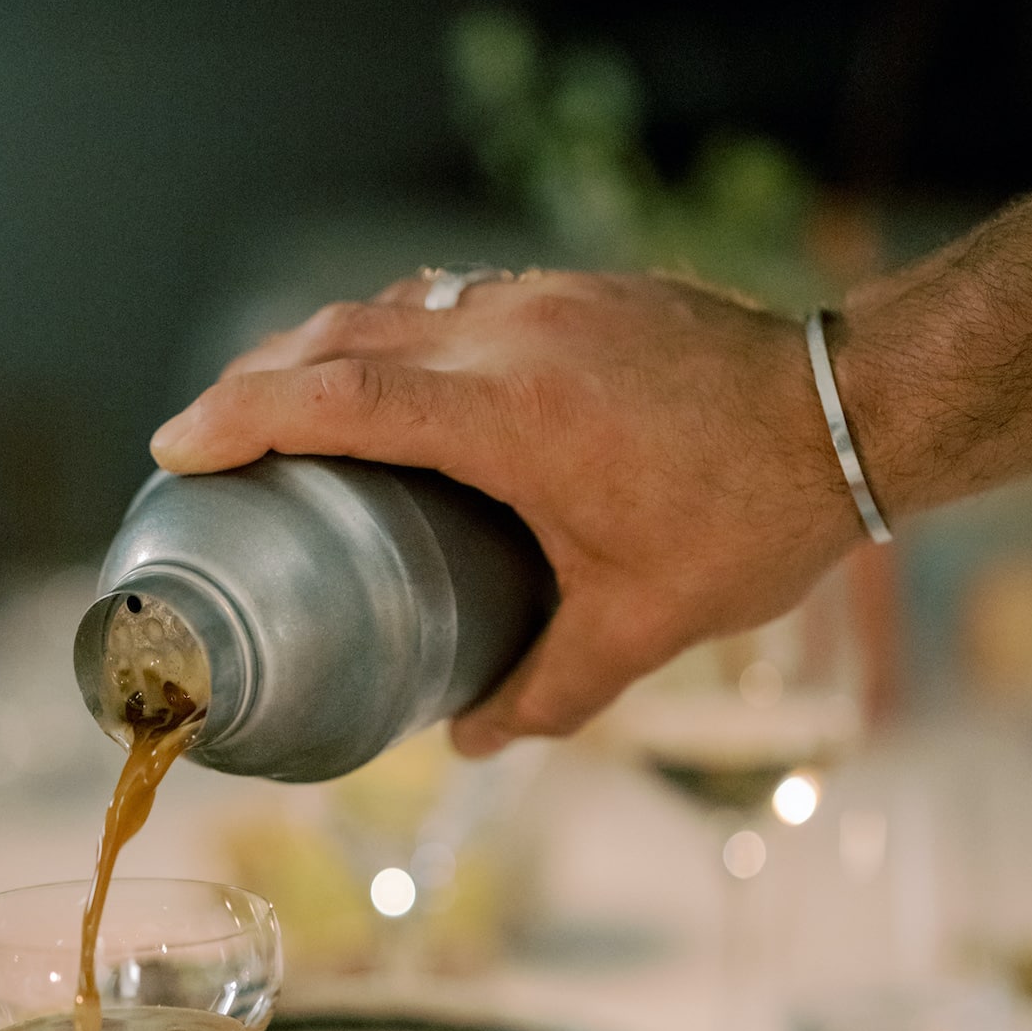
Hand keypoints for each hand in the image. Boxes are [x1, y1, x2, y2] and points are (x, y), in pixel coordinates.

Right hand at [149, 271, 858, 752]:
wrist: (856, 414)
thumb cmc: (750, 518)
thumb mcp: (640, 625)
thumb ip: (546, 691)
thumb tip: (471, 740)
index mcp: (509, 414)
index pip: (336, 396)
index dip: (240, 416)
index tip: (175, 446)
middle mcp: (513, 336)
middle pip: (343, 334)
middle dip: (257, 377)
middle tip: (206, 431)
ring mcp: (547, 300)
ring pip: (399, 306)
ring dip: (328, 348)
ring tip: (286, 405)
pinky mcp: (580, 291)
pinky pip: (457, 301)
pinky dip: (402, 338)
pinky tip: (406, 386)